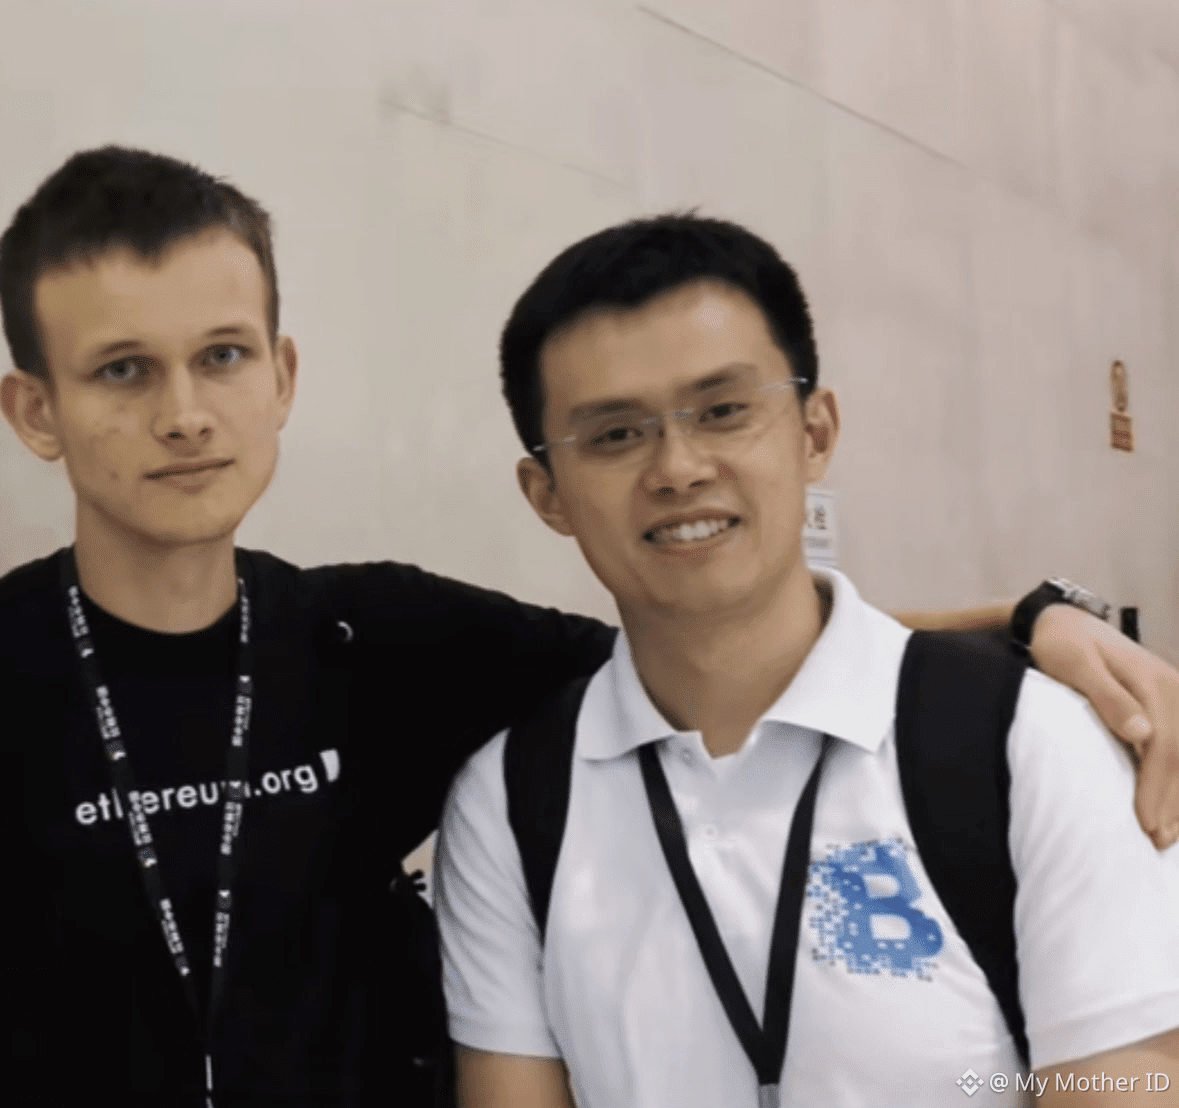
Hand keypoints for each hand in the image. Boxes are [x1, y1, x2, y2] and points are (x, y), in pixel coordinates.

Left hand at [1031, 604, 1178, 848]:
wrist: (1063, 621)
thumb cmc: (1062, 645)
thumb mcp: (1076, 665)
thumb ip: (1107, 697)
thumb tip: (1142, 732)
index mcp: (1155, 681)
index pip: (1165, 746)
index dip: (1157, 789)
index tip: (1145, 824)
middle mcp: (1173, 688)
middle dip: (1172, 802)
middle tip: (1156, 841)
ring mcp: (1175, 695)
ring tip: (1166, 836)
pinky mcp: (1169, 703)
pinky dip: (1178, 778)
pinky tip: (1172, 807)